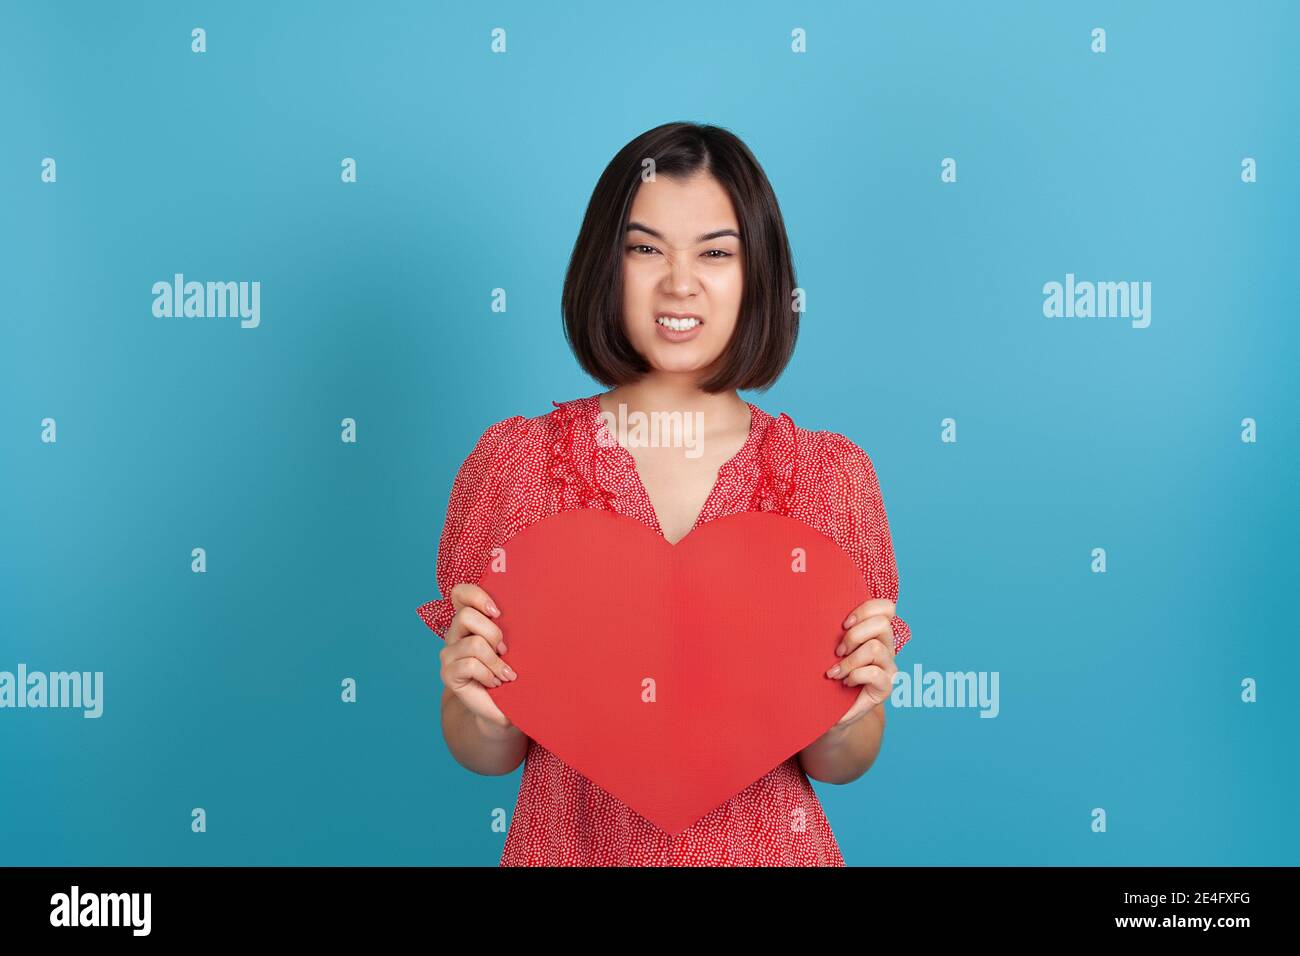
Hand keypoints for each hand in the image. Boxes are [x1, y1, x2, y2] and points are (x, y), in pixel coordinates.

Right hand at [438, 582, 517, 729]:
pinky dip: (488, 674)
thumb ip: (512, 626)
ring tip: (504, 674)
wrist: (503, 709)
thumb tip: (536, 607)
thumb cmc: (512, 672)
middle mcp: (455, 634)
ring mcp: (449, 654)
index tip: (498, 613)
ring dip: (495, 661)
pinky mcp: (448, 674)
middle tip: (505, 650)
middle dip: (493, 633)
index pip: (460, 593)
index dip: (476, 596)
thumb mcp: (515, 646)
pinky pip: (469, 665)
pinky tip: (494, 683)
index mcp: (470, 621)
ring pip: (473, 643)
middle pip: (466, 616)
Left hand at [825, 598, 897, 728]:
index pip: (887, 607)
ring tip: (836, 672)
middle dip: (854, 635)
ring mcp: (889, 667)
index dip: (866, 610)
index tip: (843, 623)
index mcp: (875, 632)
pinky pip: (874, 672)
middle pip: (883, 623)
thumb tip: (813, 604)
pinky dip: (855, 675)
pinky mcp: (886, 686)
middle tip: (838, 651)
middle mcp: (886, 647)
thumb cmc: (828, 673)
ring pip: (876, 648)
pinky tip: (845, 683)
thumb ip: (834, 629)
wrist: (832, 709)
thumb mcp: (830, 648)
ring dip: (850, 660)